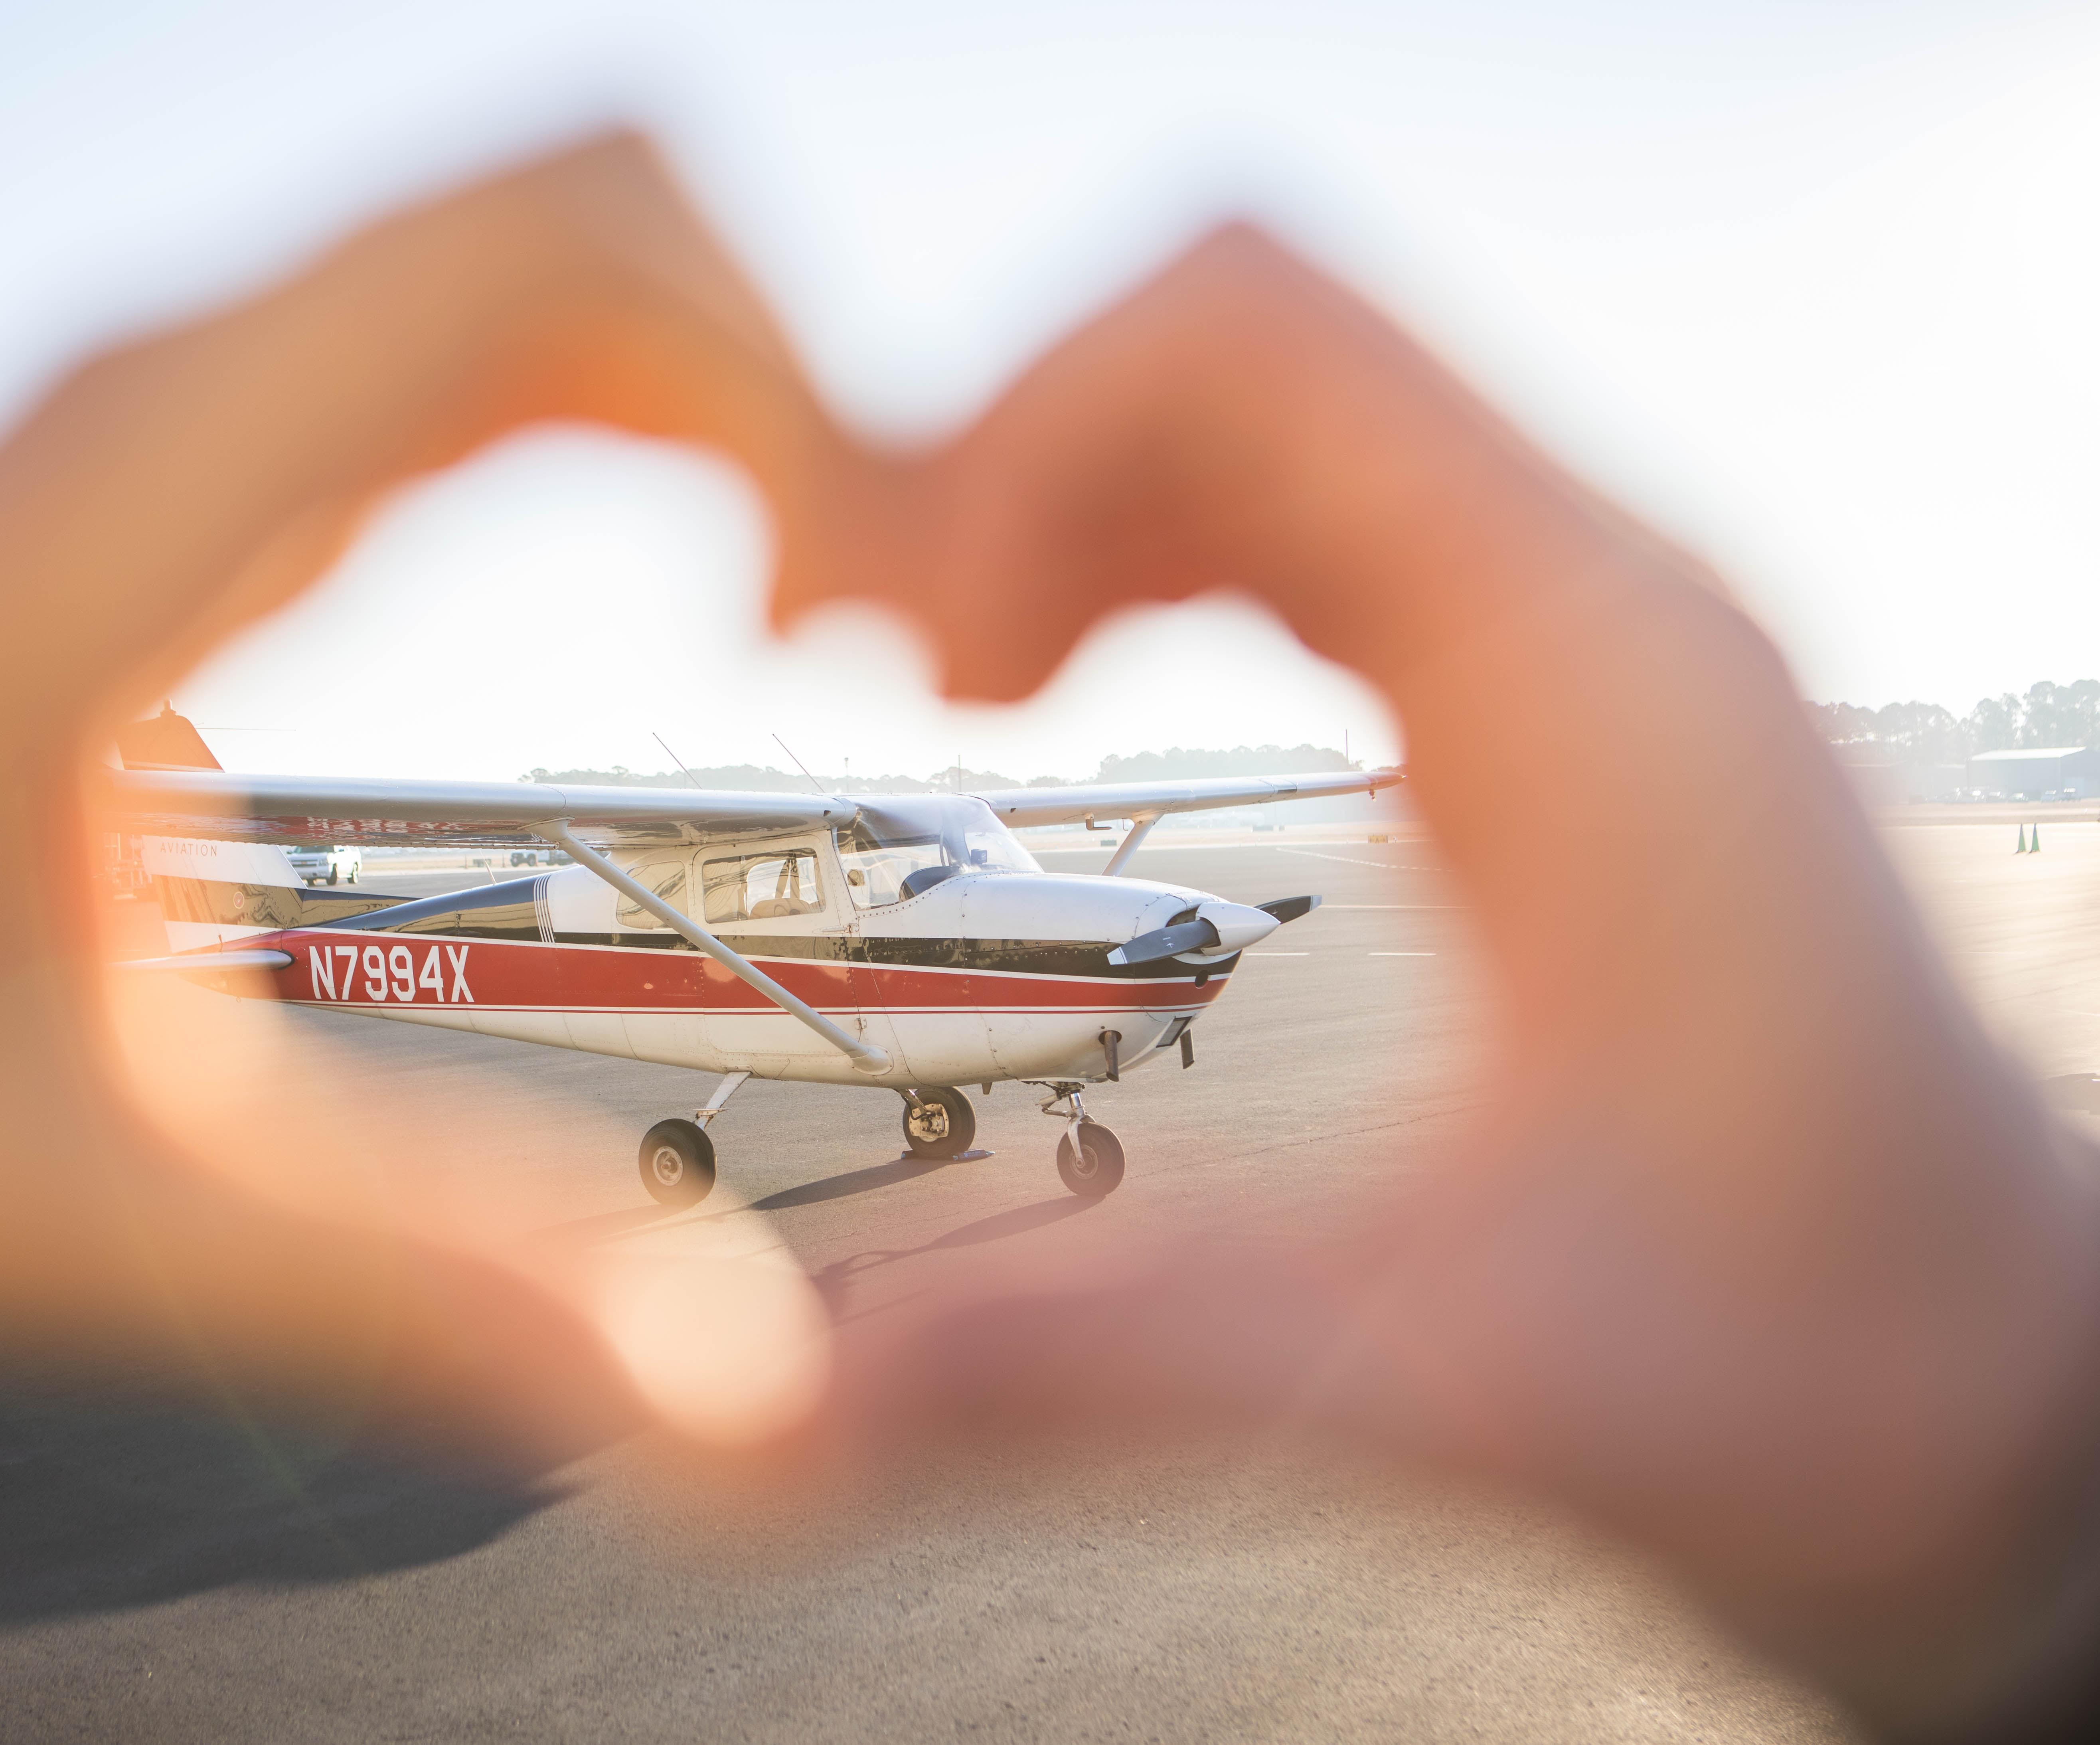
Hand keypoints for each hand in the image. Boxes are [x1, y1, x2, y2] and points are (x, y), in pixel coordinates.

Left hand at [0, 134, 866, 1742]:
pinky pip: (495, 342)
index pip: (543, 253)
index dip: (773, 372)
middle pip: (587, 203)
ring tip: (813, 607)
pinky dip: (656, 414)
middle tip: (864, 617)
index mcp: (141, 506)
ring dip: (735, 386)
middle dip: (793, 368)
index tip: (842, 607)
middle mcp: (172, 399)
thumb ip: (384, 1282)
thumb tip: (688, 1381)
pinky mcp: (218, 456)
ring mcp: (193, 406)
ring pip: (554, 253)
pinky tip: (707, 575)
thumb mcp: (68, 1201)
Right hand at [788, 227, 2099, 1732]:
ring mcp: (1576, 633)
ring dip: (1075, 499)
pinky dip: (1153, 559)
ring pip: (1265, 414)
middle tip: (892, 660)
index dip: (1021, 443)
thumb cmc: (1817, 1366)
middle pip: (1230, 343)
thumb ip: (1100, 1362)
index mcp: (1581, 663)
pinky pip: (1312, 522)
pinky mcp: (1549, 699)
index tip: (922, 657)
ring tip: (959, 677)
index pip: (1246, 335)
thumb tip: (793, 1412)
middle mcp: (1589, 594)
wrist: (2008, 1400)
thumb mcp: (1441, 1374)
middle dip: (1014, 457)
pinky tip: (1079, 691)